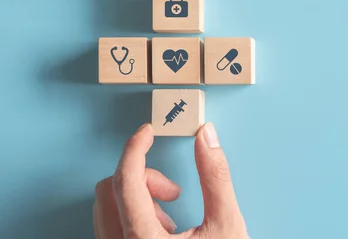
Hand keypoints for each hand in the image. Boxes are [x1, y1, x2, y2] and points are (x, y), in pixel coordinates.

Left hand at [93, 123, 248, 237]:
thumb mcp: (227, 224)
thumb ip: (216, 176)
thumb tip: (206, 137)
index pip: (126, 180)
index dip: (136, 148)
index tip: (148, 131)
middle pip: (109, 190)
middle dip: (144, 179)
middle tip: (175, 191)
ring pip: (107, 208)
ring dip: (140, 198)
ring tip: (173, 217)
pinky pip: (112, 224)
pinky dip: (136, 214)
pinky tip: (166, 229)